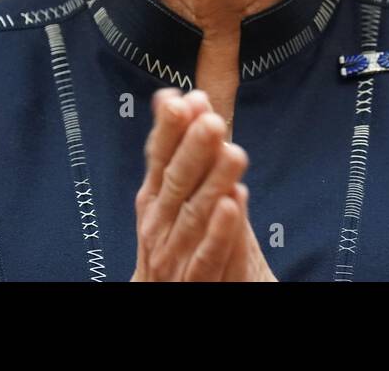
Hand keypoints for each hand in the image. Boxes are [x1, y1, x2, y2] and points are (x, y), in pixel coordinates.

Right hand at [131, 89, 276, 280]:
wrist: (170, 294)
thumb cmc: (174, 237)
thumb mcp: (171, 190)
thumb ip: (173, 146)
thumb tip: (171, 94)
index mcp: (154, 199)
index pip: (159, 158)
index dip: (169, 131)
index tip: (181, 101)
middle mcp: (159, 224)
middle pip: (176, 183)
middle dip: (192, 151)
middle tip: (212, 122)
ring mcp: (174, 254)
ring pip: (194, 215)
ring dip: (214, 183)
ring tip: (234, 154)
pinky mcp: (194, 281)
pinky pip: (208, 257)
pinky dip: (219, 232)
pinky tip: (234, 204)